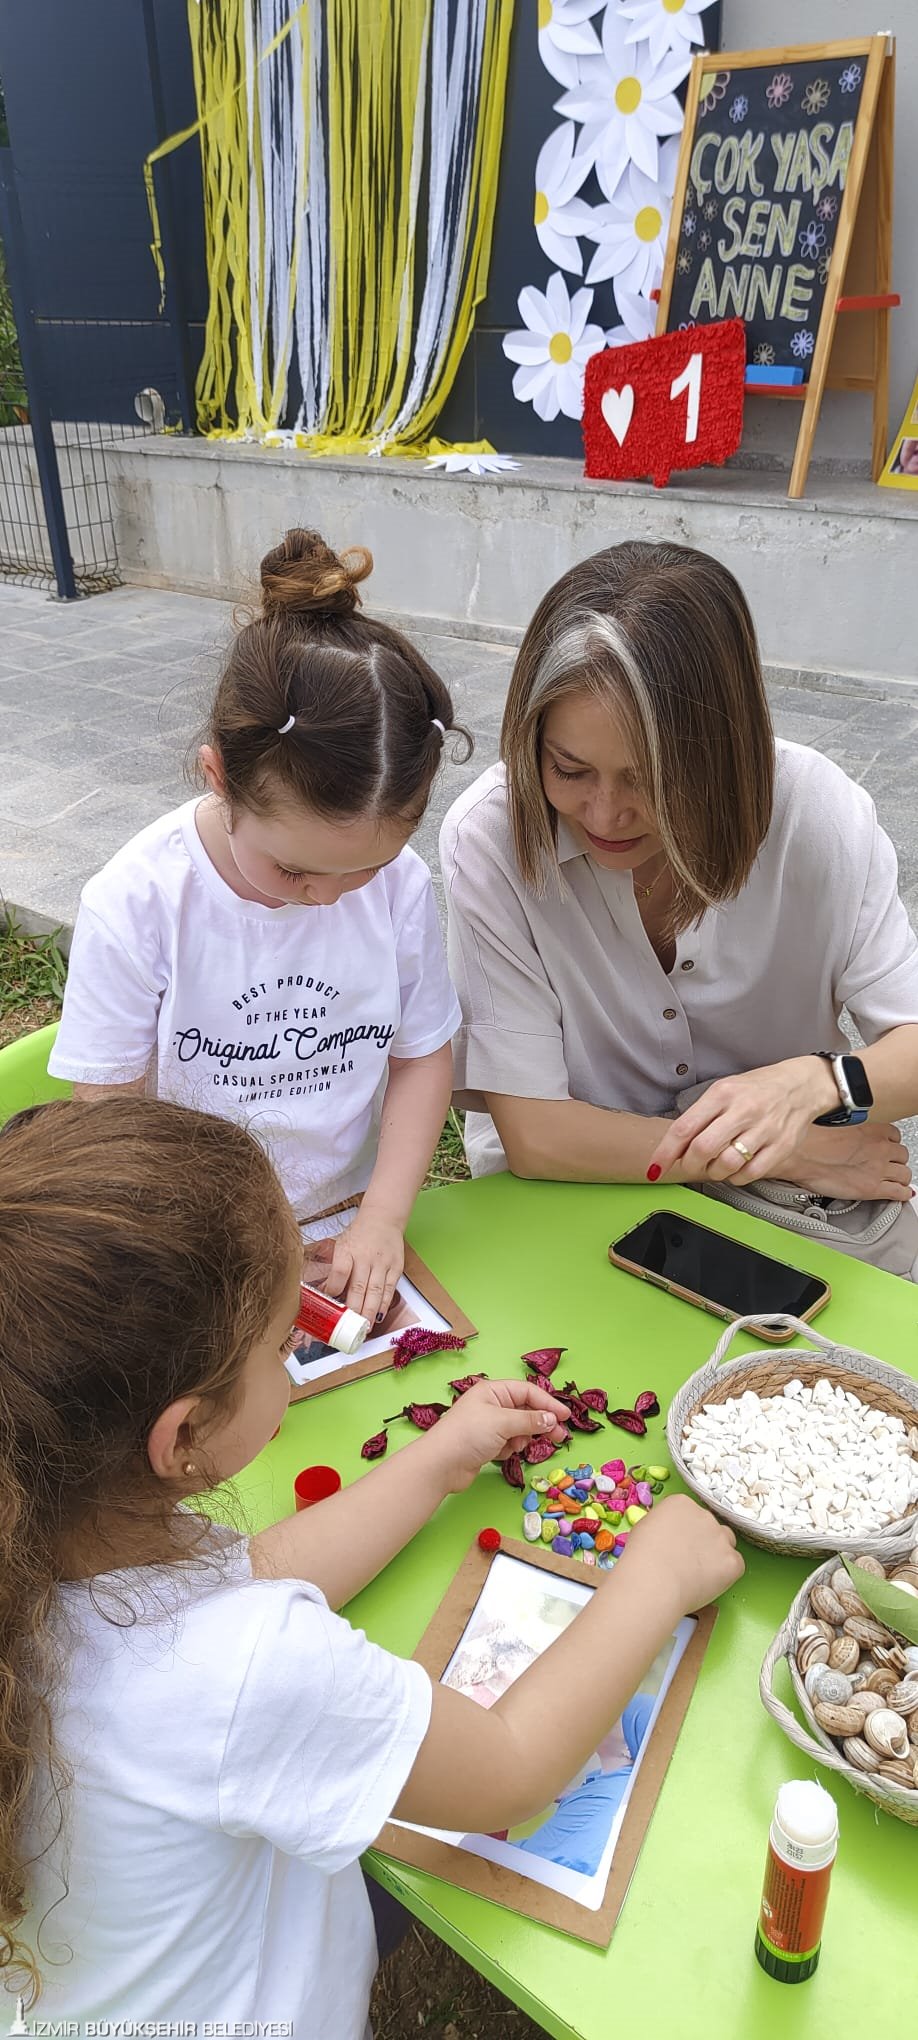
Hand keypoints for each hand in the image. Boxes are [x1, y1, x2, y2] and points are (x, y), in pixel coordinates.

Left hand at [323, 1208, 404, 1319]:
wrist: (383, 1218)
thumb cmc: (359, 1235)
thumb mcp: (341, 1246)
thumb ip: (334, 1270)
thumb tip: (325, 1293)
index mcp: (347, 1250)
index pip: (339, 1272)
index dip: (334, 1290)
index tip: (330, 1304)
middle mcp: (365, 1257)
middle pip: (359, 1287)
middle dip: (354, 1310)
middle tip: (349, 1328)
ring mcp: (382, 1263)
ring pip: (375, 1292)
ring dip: (370, 1312)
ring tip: (365, 1328)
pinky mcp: (396, 1268)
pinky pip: (389, 1290)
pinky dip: (384, 1305)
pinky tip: (379, 1317)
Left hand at [425, 1379, 570, 1493]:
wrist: (441, 1465)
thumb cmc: (468, 1435)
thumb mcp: (503, 1422)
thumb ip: (530, 1420)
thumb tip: (551, 1419)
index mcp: (493, 1391)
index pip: (527, 1391)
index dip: (548, 1402)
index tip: (565, 1416)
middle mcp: (491, 1405)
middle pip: (526, 1410)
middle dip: (541, 1422)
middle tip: (559, 1436)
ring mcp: (489, 1425)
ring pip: (519, 1428)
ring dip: (523, 1437)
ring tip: (517, 1446)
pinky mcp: (487, 1444)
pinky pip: (510, 1442)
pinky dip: (510, 1448)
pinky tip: (502, 1453)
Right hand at [620, 1494, 743, 1612]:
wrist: (653, 1581)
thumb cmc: (640, 1558)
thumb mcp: (644, 1529)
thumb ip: (663, 1526)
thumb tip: (669, 1537)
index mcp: (681, 1503)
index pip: (690, 1514)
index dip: (685, 1532)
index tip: (678, 1546)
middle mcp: (705, 1514)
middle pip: (710, 1527)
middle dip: (703, 1542)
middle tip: (688, 1562)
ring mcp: (721, 1537)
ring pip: (726, 1544)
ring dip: (717, 1555)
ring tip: (698, 1575)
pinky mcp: (733, 1560)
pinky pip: (735, 1565)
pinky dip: (725, 1575)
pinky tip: (707, 1584)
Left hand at [647, 1058, 837, 1184]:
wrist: (801, 1085)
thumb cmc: (757, 1089)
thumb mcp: (724, 1090)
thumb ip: (700, 1116)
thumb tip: (674, 1147)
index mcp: (723, 1093)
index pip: (684, 1127)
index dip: (665, 1152)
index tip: (655, 1167)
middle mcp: (743, 1110)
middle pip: (703, 1149)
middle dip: (689, 1164)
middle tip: (689, 1165)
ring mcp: (764, 1129)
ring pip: (726, 1164)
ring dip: (713, 1172)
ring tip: (715, 1165)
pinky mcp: (782, 1146)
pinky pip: (750, 1173)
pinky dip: (736, 1177)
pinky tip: (736, 1168)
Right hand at [787, 1120, 912, 1202]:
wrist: (800, 1154)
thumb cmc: (810, 1140)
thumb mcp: (836, 1125)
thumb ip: (851, 1131)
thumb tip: (850, 1137)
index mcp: (872, 1129)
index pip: (895, 1136)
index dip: (890, 1144)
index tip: (885, 1149)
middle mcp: (880, 1147)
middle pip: (902, 1156)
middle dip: (895, 1162)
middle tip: (886, 1166)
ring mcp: (879, 1168)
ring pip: (905, 1175)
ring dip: (900, 1178)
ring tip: (893, 1182)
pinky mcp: (873, 1188)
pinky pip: (900, 1193)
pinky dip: (902, 1195)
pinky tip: (899, 1195)